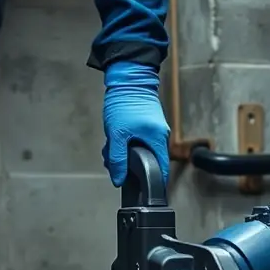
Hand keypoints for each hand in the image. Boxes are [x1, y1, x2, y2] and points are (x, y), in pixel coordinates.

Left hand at [102, 62, 169, 187]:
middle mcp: (160, 136)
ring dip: (123, 152)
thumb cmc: (125, 103)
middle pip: (147, 161)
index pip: (161, 171)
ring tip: (108, 146)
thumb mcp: (117, 134)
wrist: (127, 78)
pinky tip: (113, 138)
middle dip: (128, 165)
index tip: (145, 191)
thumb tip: (118, 179)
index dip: (153, 183)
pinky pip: (137, 141)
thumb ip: (118, 159)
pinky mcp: (147, 124)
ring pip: (139, 151)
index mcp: (157, 141)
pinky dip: (124, 142)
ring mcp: (154, 129)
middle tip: (113, 163)